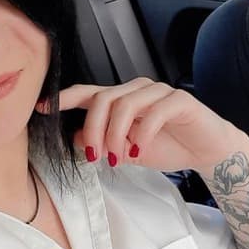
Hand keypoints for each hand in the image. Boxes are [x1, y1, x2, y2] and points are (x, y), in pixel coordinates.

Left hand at [35, 78, 246, 171]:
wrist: (206, 151)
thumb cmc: (164, 145)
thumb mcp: (125, 150)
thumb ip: (102, 143)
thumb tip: (75, 138)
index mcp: (121, 98)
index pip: (88, 93)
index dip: (64, 98)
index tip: (41, 107)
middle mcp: (136, 90)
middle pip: (102, 100)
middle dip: (93, 130)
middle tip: (94, 157)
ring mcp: (158, 92)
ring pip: (124, 104)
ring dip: (115, 135)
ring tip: (118, 158)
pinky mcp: (179, 100)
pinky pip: (154, 112)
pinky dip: (141, 134)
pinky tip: (138, 152)